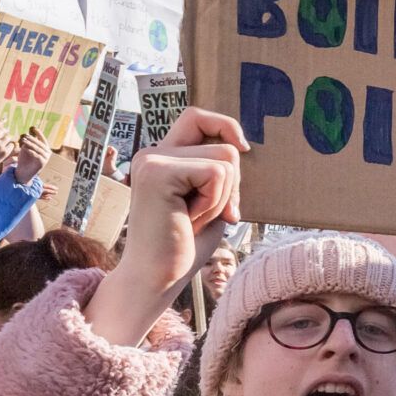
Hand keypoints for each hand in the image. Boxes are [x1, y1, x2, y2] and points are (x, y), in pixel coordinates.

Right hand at [0, 123, 13, 173]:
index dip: (1, 121)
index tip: (4, 119)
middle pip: (3, 131)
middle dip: (3, 131)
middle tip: (4, 132)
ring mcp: (0, 146)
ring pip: (8, 137)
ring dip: (6, 138)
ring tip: (4, 140)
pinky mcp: (4, 153)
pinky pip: (11, 145)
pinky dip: (10, 145)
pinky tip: (6, 146)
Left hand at [10, 129, 52, 183]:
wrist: (23, 172)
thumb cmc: (24, 160)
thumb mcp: (26, 149)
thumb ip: (28, 142)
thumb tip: (27, 132)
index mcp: (45, 148)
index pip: (42, 139)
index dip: (39, 133)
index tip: (33, 128)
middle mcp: (47, 153)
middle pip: (40, 143)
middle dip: (32, 139)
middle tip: (25, 136)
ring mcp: (46, 158)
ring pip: (38, 149)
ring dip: (31, 144)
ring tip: (23, 140)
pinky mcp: (43, 163)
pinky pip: (36, 155)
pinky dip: (31, 151)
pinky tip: (25, 148)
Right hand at [85, 109, 246, 346]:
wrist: (157, 278)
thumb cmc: (184, 245)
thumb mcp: (209, 201)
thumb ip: (217, 172)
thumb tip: (239, 146)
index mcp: (162, 157)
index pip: (197, 117)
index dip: (225, 125)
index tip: (243, 147)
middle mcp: (152, 152)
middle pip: (224, 143)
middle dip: (232, 183)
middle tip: (207, 214)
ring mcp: (152, 159)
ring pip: (225, 159)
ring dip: (222, 197)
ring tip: (194, 218)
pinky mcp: (158, 172)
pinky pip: (216, 174)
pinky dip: (214, 202)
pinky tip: (190, 220)